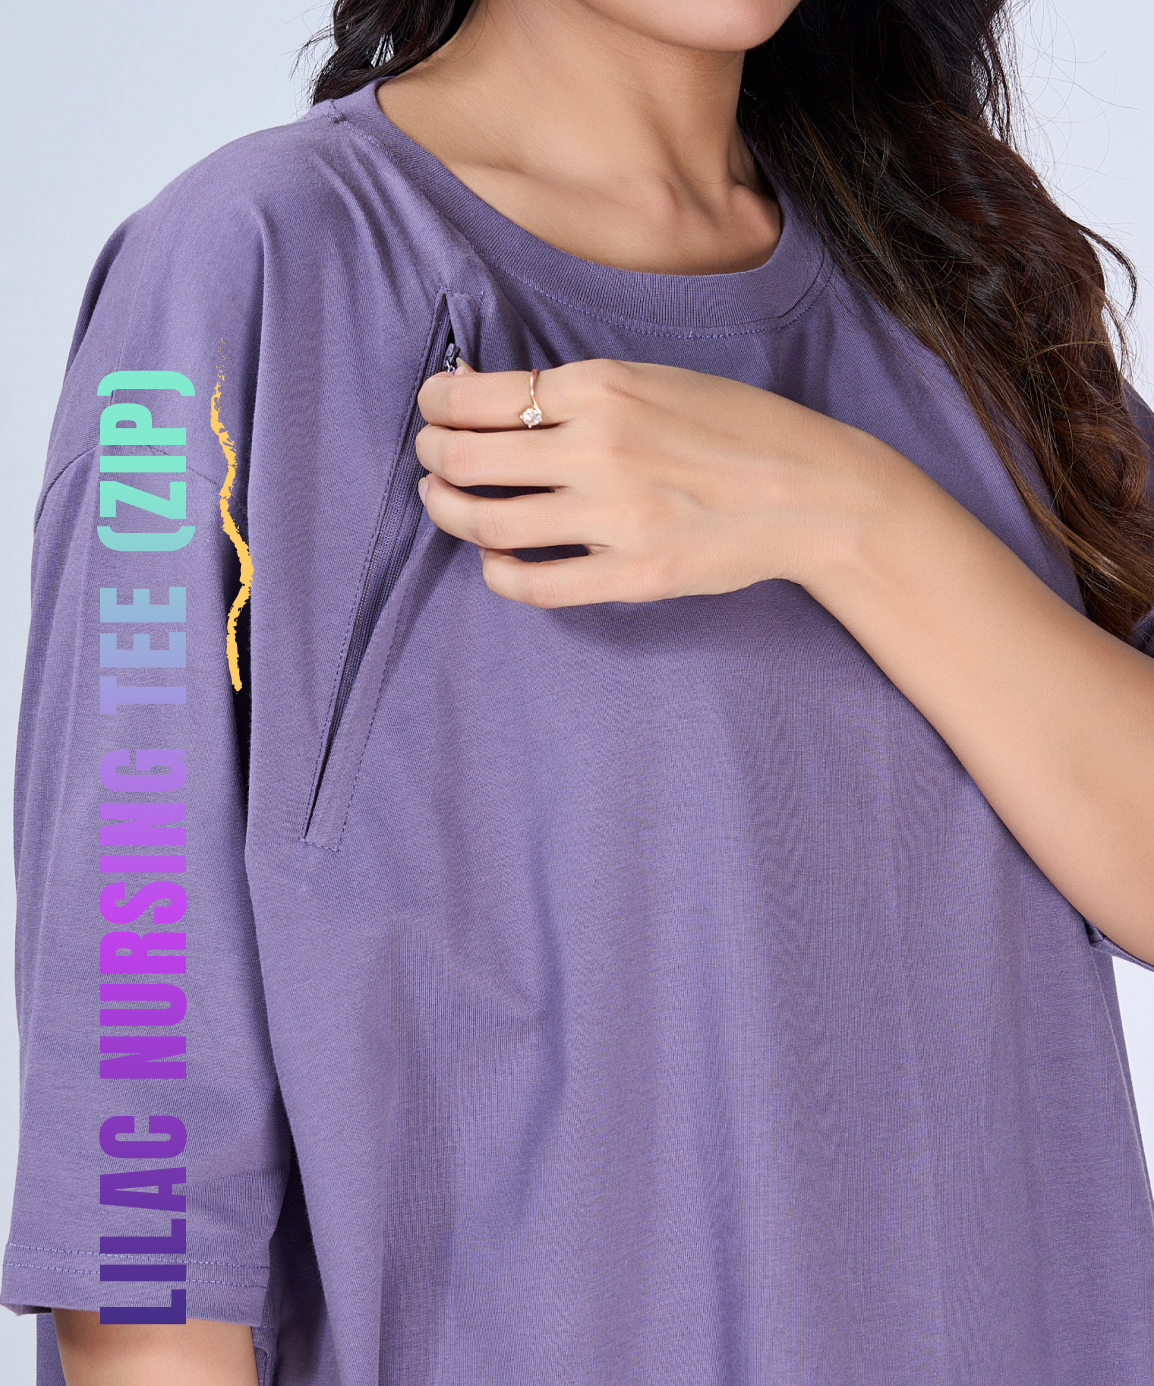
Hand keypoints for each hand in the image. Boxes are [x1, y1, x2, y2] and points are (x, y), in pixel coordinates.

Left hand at [414, 358, 898, 607]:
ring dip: (447, 512)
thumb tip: (498, 403)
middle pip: (466, 458)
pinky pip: (533, 584)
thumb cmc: (739, 428)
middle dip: (431, 457)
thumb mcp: (658, 379)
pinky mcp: (632, 576)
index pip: (478, 394)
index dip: (435, 403)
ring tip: (444, 504)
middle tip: (430, 460)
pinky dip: (497, 574)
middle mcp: (600, 447)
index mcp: (603, 385)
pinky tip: (495, 562)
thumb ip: (582, 391)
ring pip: (488, 522)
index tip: (432, 408)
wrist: (816, 492)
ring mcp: (614, 517)